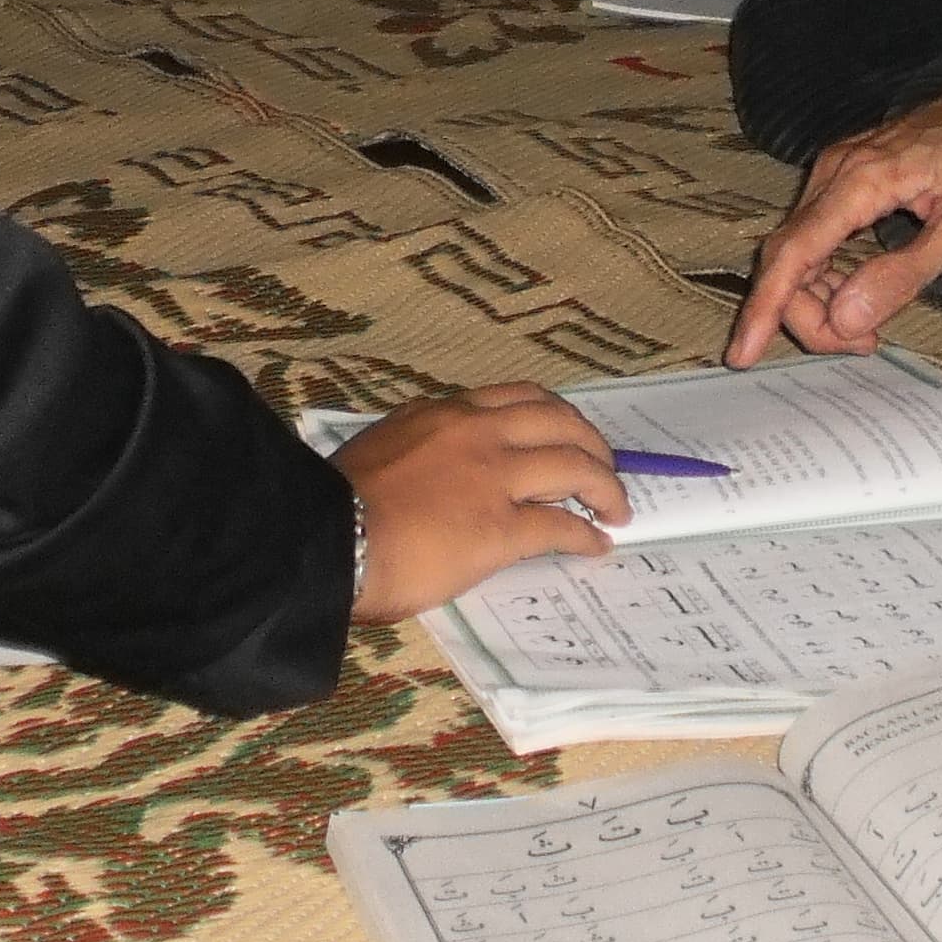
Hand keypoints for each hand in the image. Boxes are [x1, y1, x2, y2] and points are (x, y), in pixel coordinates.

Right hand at [331, 384, 630, 620]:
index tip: (564, 432)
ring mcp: (493, 478)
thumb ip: (418, 446)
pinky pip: (561, 525)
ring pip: (573, 466)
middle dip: (592, 443)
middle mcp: (477, 433)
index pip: (517, 399)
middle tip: (605, 466)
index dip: (552, 416)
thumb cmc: (337, 502)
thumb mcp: (381, 447)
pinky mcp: (501, 528)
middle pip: (559, 422)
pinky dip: (587, 532)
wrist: (325, 539)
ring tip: (616, 506)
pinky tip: (597, 543)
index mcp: (444, 412)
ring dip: (604, 485)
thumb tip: (434, 467)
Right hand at [727, 52, 941, 363]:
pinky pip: (821, 230)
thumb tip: (844, 319)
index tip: (742, 353)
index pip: (794, 253)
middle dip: (808, 313)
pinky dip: (832, 270)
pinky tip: (862, 292)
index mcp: (865, 180)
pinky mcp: (854, 174)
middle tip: (861, 346)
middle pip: (790, 256)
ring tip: (869, 328)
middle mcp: (839, 169)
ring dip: (821, 295)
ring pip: (803, 246)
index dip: (766, 307)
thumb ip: (903, 275)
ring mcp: (843, 168)